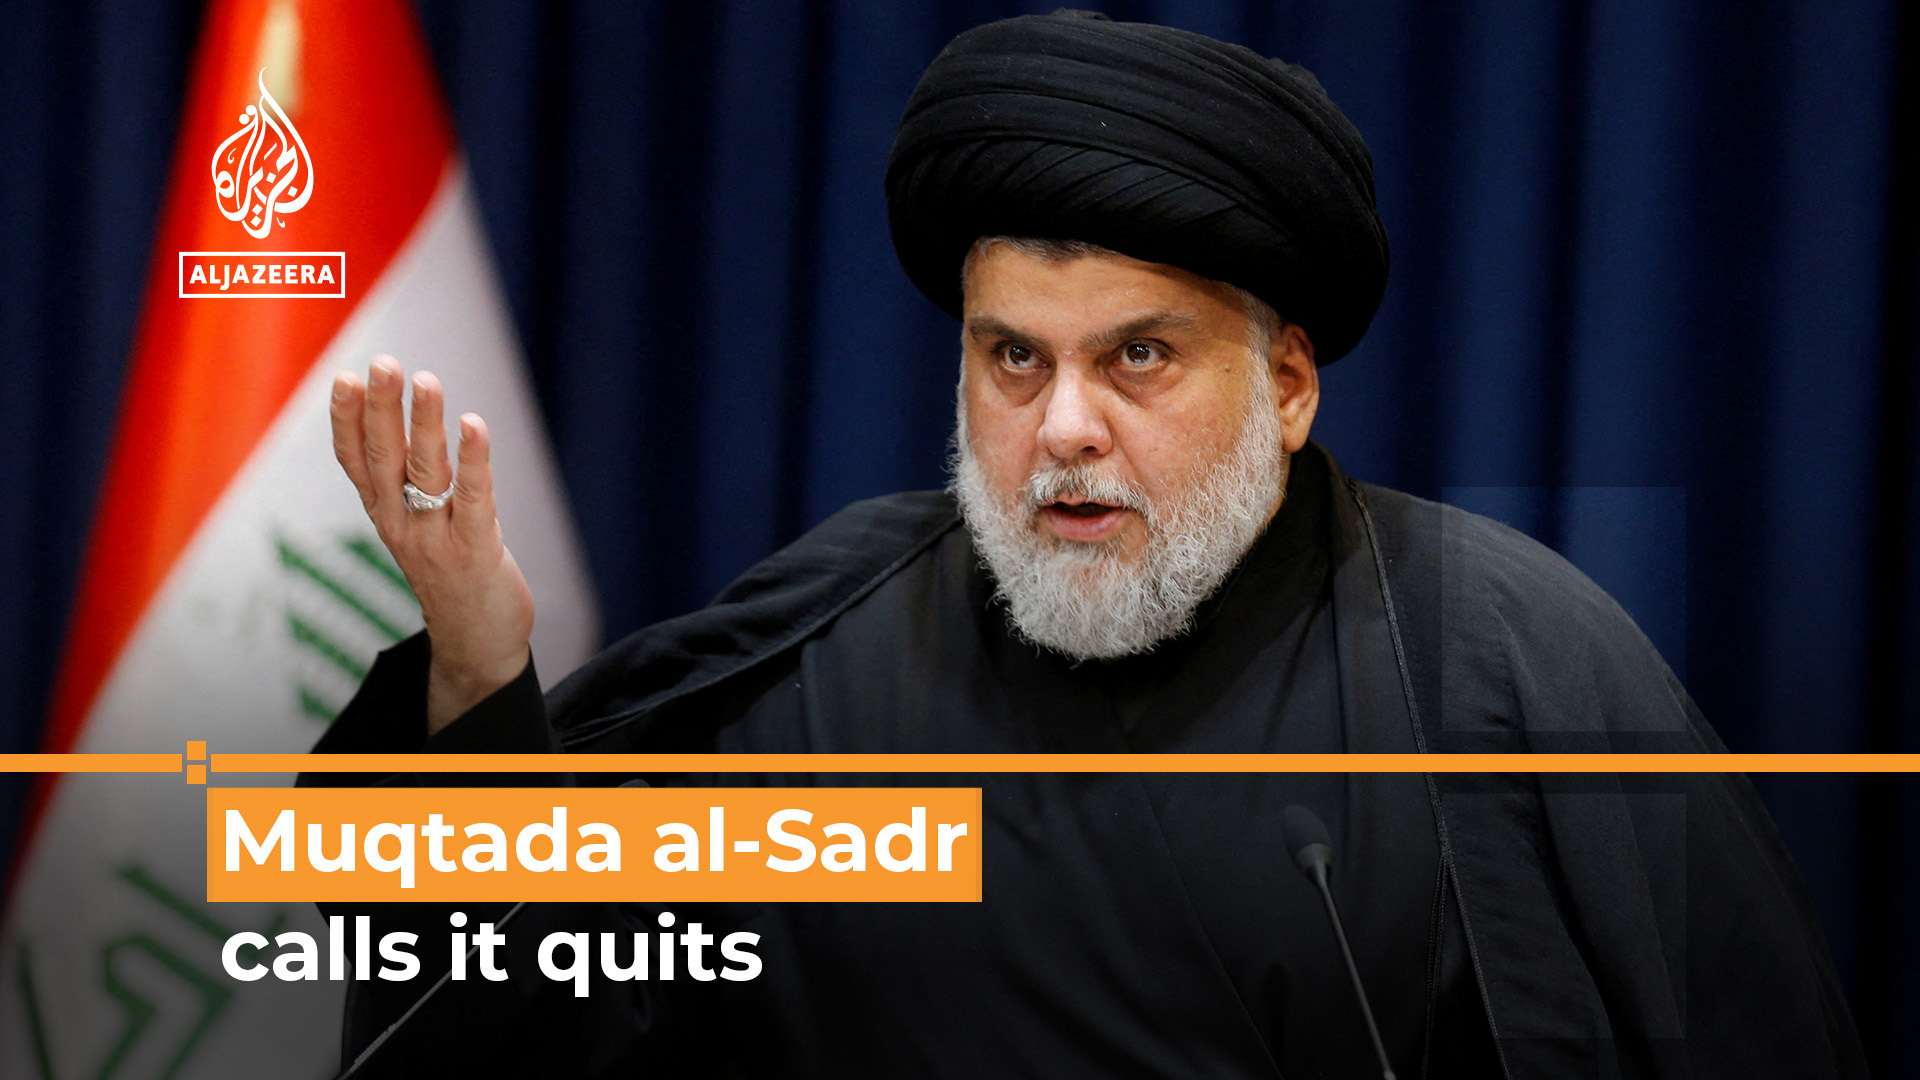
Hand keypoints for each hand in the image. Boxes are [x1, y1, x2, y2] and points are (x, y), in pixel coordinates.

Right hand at [330, 355, 534, 734]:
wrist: (476, 645)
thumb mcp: (415, 527)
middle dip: (381, 408)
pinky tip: (474, 425)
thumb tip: (397, 424)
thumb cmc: (450, 574)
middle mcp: (401, 524)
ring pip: (425, 473)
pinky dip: (473, 461)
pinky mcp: (475, 551)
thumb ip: (406, 483)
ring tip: (426, 381)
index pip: (356, 461)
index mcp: (384, 515)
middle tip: (382, 363)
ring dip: (424, 424)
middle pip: (385, 459)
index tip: (343, 378)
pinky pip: (472, 499)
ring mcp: (434, 539)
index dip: (346, 421)